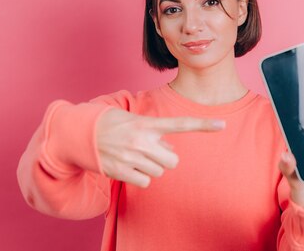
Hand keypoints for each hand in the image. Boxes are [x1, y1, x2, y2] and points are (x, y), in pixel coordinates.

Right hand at [96, 108, 224, 187]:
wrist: (80, 133)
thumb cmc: (112, 124)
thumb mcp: (134, 121)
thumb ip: (155, 134)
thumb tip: (171, 150)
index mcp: (147, 124)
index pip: (180, 124)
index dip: (203, 124)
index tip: (223, 124)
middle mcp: (141, 140)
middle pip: (172, 160)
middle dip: (165, 158)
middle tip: (150, 152)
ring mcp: (131, 156)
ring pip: (158, 172)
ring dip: (150, 167)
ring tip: (134, 156)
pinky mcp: (121, 171)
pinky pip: (145, 182)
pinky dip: (140, 177)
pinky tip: (128, 167)